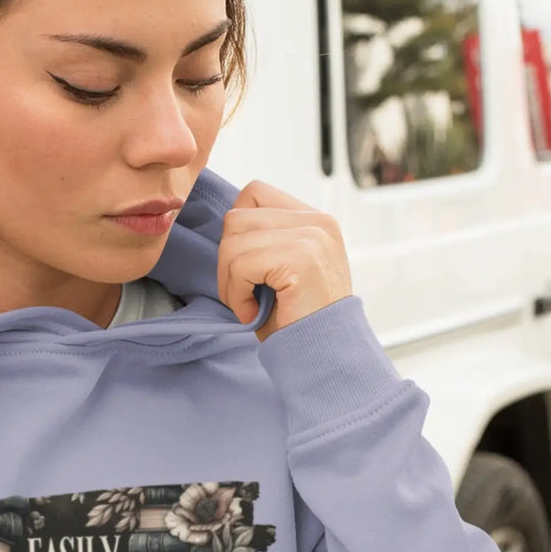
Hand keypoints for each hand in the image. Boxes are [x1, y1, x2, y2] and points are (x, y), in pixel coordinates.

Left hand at [217, 179, 352, 342]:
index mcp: (314, 221)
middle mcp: (317, 222)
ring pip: (233, 241)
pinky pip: (241, 264)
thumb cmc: (297, 323)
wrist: (325, 357)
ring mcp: (312, 236)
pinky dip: (236, 294)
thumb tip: (225, 231)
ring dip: (229, 281)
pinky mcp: (301, 257)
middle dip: (226, 261)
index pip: (254, 194)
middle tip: (242, 295)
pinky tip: (252, 312)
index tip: (245, 271)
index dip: (236, 232)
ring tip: (248, 305)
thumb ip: (262, 243)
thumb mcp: (279, 273)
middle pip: (236, 217)